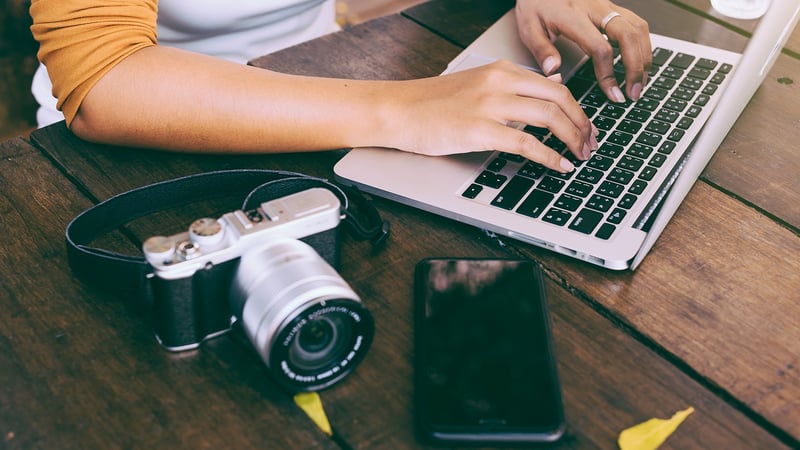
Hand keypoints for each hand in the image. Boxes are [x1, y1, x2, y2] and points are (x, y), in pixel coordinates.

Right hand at [387, 60, 597, 171]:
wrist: (398, 110)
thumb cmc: (430, 104)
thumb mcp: (474, 86)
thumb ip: (507, 91)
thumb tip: (539, 102)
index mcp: (500, 70)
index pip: (553, 85)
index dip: (576, 108)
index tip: (584, 126)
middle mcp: (500, 81)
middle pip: (560, 98)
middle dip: (582, 123)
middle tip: (590, 143)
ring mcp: (490, 104)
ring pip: (549, 117)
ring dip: (573, 139)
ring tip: (580, 155)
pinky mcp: (480, 129)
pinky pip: (527, 143)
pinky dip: (550, 157)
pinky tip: (560, 166)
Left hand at [515, 0, 650, 102]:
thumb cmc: (535, 4)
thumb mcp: (528, 28)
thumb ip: (541, 50)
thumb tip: (554, 71)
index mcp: (572, 16)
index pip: (599, 47)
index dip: (609, 74)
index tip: (612, 93)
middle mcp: (594, 8)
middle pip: (628, 36)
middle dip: (636, 67)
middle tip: (634, 92)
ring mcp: (606, 6)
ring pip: (637, 27)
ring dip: (644, 56)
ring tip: (640, 81)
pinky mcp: (611, 7)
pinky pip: (635, 22)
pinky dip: (642, 43)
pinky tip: (639, 61)